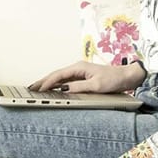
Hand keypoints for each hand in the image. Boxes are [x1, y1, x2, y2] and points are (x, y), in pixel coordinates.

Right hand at [29, 61, 144, 94]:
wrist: (127, 77)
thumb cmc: (114, 79)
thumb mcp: (96, 85)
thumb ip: (79, 87)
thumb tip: (64, 89)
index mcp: (79, 67)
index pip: (58, 75)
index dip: (47, 82)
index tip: (39, 89)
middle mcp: (77, 68)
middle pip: (56, 75)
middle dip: (43, 81)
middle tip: (31, 88)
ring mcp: (79, 73)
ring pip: (59, 77)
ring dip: (48, 82)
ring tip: (37, 88)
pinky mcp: (82, 78)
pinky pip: (66, 81)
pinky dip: (56, 84)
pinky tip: (52, 88)